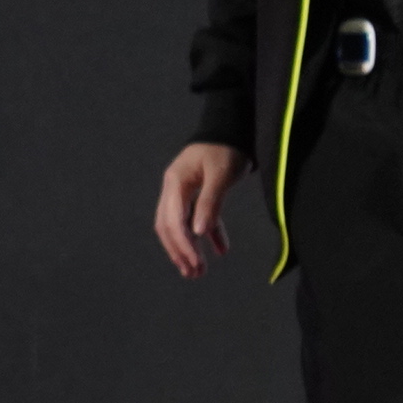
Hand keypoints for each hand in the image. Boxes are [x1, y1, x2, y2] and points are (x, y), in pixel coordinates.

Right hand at [156, 143, 240, 277]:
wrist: (232, 128)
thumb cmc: (226, 149)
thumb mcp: (221, 174)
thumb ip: (210, 202)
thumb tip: (198, 232)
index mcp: (175, 184)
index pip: (173, 222)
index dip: (183, 245)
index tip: (195, 263)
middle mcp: (173, 190)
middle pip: (169, 227)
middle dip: (180, 251)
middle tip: (194, 274)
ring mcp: (183, 192)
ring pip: (180, 226)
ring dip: (189, 247)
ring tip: (198, 271)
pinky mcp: (197, 193)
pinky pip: (198, 218)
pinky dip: (209, 234)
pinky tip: (221, 250)